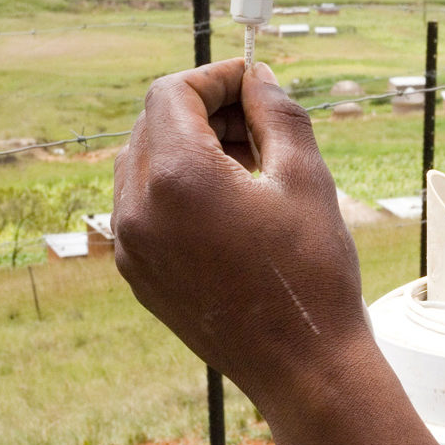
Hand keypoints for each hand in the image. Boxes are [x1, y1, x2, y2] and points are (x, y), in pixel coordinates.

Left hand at [112, 58, 367, 392]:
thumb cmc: (313, 274)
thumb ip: (278, 114)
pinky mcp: (138, 273)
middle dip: (204, 112)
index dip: (215, 78)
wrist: (303, 366)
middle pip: (153, 125)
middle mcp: (138, 210)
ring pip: (143, 164)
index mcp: (177, 179)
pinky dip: (178, 189)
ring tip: (250, 167)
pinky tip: (231, 206)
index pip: (172, 94)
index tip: (254, 84)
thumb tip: (258, 78)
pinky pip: (144, 207)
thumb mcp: (307, 178)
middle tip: (260, 125)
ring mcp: (131, 246)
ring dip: (189, 148)